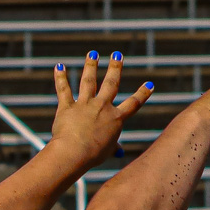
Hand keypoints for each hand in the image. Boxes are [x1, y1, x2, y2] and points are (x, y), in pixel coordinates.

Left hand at [50, 51, 154, 168]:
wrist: (75, 152)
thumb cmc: (93, 155)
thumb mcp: (107, 151)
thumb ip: (114, 147)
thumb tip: (119, 152)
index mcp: (116, 119)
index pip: (133, 104)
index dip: (143, 93)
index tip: (150, 84)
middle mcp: (102, 107)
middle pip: (111, 84)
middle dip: (115, 68)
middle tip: (117, 55)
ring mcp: (84, 105)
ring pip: (89, 81)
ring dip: (91, 66)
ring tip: (92, 54)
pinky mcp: (67, 107)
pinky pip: (64, 90)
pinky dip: (60, 78)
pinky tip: (59, 66)